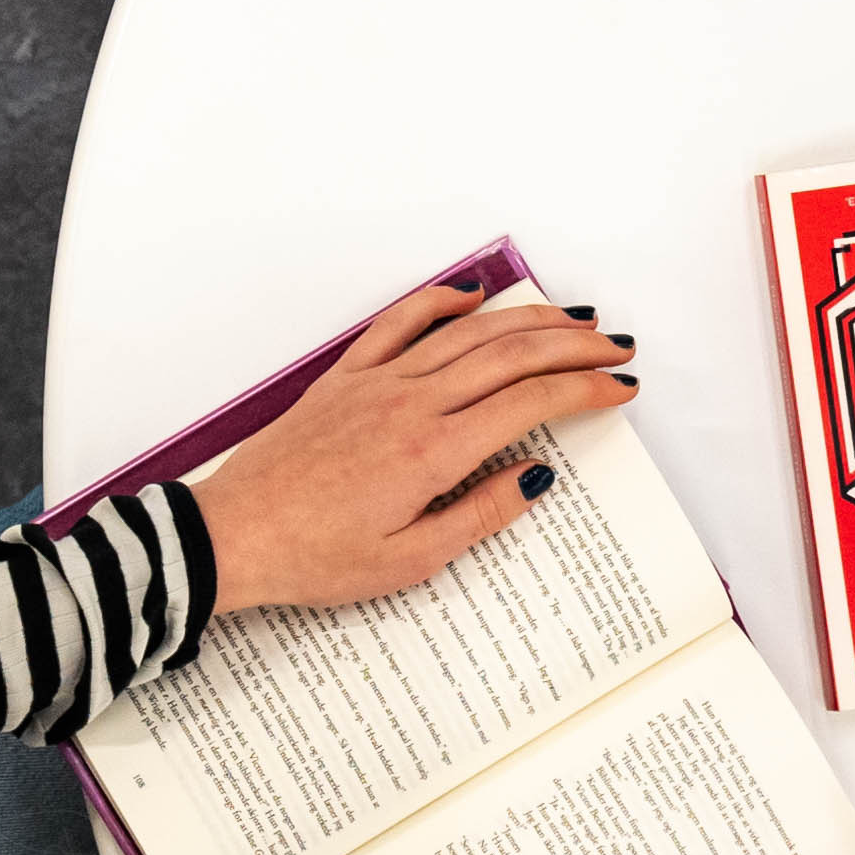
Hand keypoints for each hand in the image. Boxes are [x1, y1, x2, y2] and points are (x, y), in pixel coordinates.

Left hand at [187, 284, 636, 612]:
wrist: (234, 535)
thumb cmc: (315, 556)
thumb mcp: (410, 560)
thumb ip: (480, 514)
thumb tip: (536, 478)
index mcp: (434, 452)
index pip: (531, 404)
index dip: (584, 391)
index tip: (620, 387)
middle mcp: (411, 404)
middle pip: (511, 356)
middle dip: (574, 347)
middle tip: (616, 345)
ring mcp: (377, 382)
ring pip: (468, 333)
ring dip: (527, 320)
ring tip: (572, 316)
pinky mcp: (345, 377)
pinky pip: (401, 322)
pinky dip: (441, 301)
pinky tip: (473, 294)